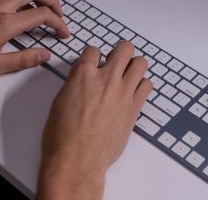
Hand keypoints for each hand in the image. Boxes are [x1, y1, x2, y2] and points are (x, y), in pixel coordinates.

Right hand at [37, 42, 152, 199]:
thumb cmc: (63, 136)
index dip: (94, 56)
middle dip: (120, 52)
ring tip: (128, 75)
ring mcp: (123, 92)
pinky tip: (134, 91)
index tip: (94, 61)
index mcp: (83, 74)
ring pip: (140, 63)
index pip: (94, 49)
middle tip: (116, 61)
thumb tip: (82, 82)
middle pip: (124, 49)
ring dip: (135, 66)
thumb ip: (75, 85)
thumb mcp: (60, 101)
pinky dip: (142, 85)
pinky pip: (147, 85)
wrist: (77, 159)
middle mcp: (106, 78)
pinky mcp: (134, 107)